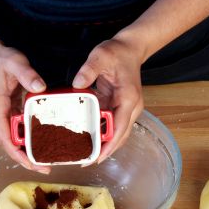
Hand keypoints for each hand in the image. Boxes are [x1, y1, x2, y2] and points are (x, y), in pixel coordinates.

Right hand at [0, 45, 50, 173]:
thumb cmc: (0, 60)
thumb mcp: (15, 61)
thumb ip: (27, 74)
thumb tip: (40, 87)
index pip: (3, 136)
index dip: (16, 152)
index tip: (31, 163)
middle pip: (6, 144)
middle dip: (24, 159)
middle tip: (45, 168)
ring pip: (9, 141)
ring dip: (24, 153)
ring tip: (45, 162)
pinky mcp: (0, 116)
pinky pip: (12, 133)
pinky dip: (23, 142)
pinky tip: (39, 146)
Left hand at [72, 35, 144, 162]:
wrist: (130, 47)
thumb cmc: (117, 52)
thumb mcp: (100, 56)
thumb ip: (88, 70)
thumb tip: (76, 85)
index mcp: (128, 98)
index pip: (120, 127)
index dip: (109, 144)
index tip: (97, 157)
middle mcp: (131, 107)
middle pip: (120, 136)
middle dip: (105, 151)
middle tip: (85, 161)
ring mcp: (127, 108)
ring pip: (117, 133)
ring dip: (104, 144)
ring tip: (84, 154)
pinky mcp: (121, 107)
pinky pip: (112, 124)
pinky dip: (102, 133)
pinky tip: (88, 138)